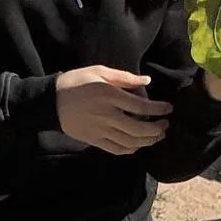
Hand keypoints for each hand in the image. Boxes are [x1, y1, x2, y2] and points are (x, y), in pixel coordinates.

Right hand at [55, 66, 172, 155]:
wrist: (52, 101)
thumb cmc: (76, 82)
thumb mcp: (99, 71)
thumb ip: (124, 77)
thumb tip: (147, 82)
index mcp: (109, 96)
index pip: (140, 107)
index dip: (158, 109)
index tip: (169, 109)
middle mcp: (107, 115)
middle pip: (138, 129)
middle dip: (156, 129)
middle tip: (165, 125)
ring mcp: (101, 130)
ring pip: (130, 142)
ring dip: (147, 141)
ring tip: (157, 136)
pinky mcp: (94, 140)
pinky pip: (117, 149)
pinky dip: (131, 149)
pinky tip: (138, 145)